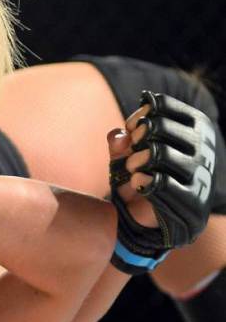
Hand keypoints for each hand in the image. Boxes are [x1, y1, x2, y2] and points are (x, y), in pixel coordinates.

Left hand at [109, 90, 216, 274]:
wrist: (156, 214)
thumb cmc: (144, 173)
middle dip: (137, 139)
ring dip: (135, 162)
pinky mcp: (193, 198)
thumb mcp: (128, 154)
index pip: (162, 106)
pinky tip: (139, 183)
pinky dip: (141, 181)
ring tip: (133, 171)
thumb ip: (120, 142)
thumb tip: (119, 135)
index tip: (132, 130)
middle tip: (132, 153)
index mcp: (196, 125)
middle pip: (158, 128)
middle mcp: (203, 144)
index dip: (139, 117)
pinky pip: (161, 182)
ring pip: (159, 154)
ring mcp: (201, 171)